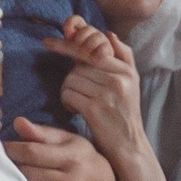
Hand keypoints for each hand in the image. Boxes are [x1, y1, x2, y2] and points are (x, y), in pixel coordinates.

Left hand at [10, 119, 114, 180]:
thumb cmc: (84, 160)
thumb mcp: (68, 141)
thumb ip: (42, 133)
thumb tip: (18, 122)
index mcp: (71, 157)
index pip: (33, 153)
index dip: (12, 150)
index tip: (1, 148)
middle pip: (30, 176)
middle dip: (13, 170)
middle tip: (3, 166)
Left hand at [51, 16, 146, 164]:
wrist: (129, 145)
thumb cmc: (125, 113)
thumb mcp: (132, 83)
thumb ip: (124, 56)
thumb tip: (109, 34)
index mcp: (126, 70)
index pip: (93, 48)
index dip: (69, 44)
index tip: (48, 43)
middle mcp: (119, 79)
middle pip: (79, 65)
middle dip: (71, 77)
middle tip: (70, 88)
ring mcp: (107, 93)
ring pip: (71, 79)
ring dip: (68, 91)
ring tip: (78, 102)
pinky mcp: (95, 108)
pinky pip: (68, 94)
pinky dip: (67, 102)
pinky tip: (75, 110)